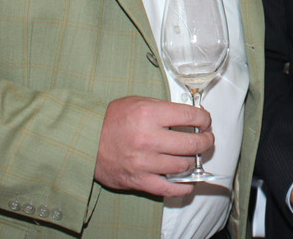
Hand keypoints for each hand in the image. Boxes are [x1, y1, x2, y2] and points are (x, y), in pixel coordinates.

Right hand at [94, 95, 213, 196]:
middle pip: (191, 143)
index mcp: (149, 114)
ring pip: (183, 166)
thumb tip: (192, 116)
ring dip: (193, 161)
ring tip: (192, 155)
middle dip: (206, 141)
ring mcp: (143, 162)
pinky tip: (189, 182)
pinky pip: (168, 189)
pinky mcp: (138, 180)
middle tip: (206, 139)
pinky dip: (183, 187)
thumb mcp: (139, 102)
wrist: (86, 138)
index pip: (190, 116)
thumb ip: (165, 108)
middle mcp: (148, 138)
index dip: (204, 119)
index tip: (205, 121)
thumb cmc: (113, 119)